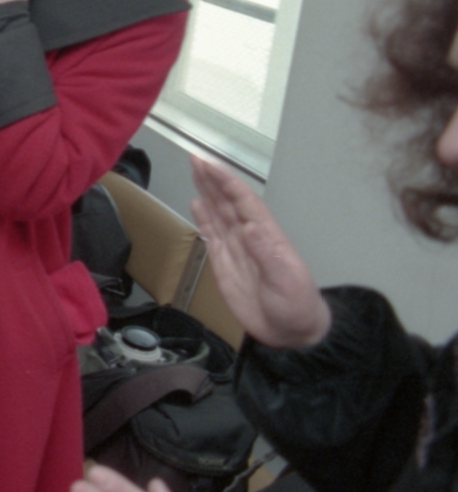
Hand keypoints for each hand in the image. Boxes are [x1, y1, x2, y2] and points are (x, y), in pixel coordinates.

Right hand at [191, 156, 330, 347]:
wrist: (291, 333)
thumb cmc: (296, 306)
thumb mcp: (286, 281)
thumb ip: (267, 254)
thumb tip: (249, 227)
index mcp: (267, 236)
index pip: (244, 202)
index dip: (227, 182)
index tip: (209, 165)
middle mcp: (250, 237)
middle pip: (229, 202)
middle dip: (214, 180)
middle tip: (196, 158)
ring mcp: (237, 250)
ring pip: (219, 214)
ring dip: (207, 192)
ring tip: (195, 172)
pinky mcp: (225, 264)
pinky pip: (212, 236)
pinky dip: (203, 218)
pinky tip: (196, 204)